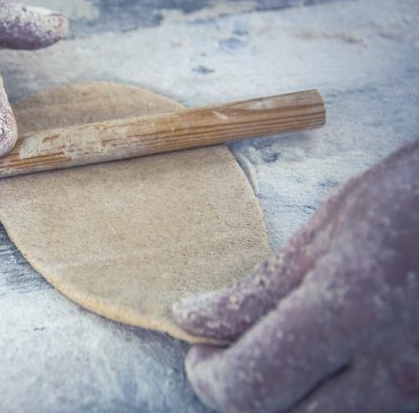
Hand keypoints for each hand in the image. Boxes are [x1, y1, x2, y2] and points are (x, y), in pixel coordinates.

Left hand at [173, 140, 418, 412]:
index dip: (209, 376)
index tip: (195, 344)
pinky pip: (365, 411)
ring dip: (284, 398)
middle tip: (221, 355)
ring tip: (269, 353)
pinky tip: (319, 359)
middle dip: (240, 392)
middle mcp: (391, 367)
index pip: (251, 385)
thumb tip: (199, 320)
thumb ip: (262, 288)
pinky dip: (326, 395)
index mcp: (348, 310)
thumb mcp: (328, 230)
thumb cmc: (410, 200)